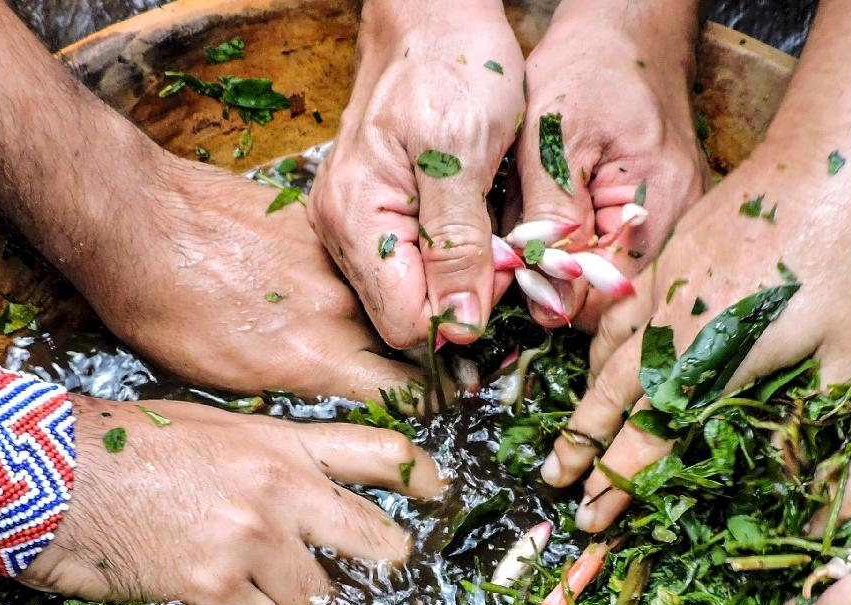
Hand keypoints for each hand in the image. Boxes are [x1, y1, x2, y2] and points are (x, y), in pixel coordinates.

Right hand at [20, 398, 442, 604]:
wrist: (50, 472)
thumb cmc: (115, 446)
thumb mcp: (207, 427)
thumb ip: (263, 456)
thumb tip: (293, 485)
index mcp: (281, 441)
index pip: (381, 453)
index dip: (423, 476)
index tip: (441, 492)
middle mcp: (281, 490)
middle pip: (374, 538)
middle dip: (384, 564)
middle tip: (377, 578)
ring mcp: (252, 541)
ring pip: (318, 598)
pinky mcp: (215, 589)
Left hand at [59, 155, 426, 400]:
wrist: (135, 221)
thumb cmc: (157, 309)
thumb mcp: (219, 381)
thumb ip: (287, 388)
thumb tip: (321, 394)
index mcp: (315, 362)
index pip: (405, 394)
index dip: (424, 402)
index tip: (432, 404)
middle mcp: (337, 311)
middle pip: (405, 343)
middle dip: (417, 355)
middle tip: (421, 362)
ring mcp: (330, 261)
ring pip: (382, 297)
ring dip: (384, 311)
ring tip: (379, 319)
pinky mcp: (315, 223)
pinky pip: (350, 258)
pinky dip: (350, 273)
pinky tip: (322, 279)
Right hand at [308, 0, 523, 348]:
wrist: (434, 14)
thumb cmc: (452, 65)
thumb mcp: (464, 155)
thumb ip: (458, 245)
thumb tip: (460, 328)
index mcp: (355, 219)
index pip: (407, 324)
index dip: (466, 314)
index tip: (508, 272)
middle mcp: (341, 230)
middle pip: (407, 313)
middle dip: (465, 297)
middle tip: (509, 250)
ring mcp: (353, 221)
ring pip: (414, 292)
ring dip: (463, 276)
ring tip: (495, 228)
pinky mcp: (374, 211)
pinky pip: (414, 261)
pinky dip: (454, 254)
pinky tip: (476, 220)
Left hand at [513, 0, 705, 330]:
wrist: (628, 32)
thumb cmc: (589, 70)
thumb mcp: (553, 139)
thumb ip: (548, 219)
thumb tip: (549, 303)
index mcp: (661, 207)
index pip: (611, 304)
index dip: (558, 298)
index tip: (519, 272)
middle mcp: (682, 225)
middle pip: (616, 303)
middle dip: (563, 283)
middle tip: (524, 243)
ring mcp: (679, 223)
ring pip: (614, 284)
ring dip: (570, 265)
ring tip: (545, 218)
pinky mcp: (666, 217)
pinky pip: (621, 257)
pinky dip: (585, 246)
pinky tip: (566, 214)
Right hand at [539, 122, 850, 531]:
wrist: (830, 155)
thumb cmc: (850, 256)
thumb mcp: (850, 352)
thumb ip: (816, 420)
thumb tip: (800, 485)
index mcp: (715, 359)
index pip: (653, 434)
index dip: (621, 480)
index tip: (593, 515)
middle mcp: (675, 324)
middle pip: (613, 397)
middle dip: (582, 445)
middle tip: (554, 482)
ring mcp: (666, 283)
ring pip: (607, 351)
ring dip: (585, 397)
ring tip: (566, 433)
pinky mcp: (671, 252)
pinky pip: (618, 308)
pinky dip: (599, 342)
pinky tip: (597, 355)